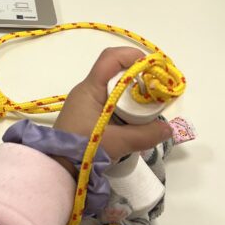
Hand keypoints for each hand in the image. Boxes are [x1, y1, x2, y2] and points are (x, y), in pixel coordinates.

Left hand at [54, 47, 172, 161]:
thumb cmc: (82, 149)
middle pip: (116, 74)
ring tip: (149, 112)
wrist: (56, 168)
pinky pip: (110, 104)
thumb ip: (145, 135)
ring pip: (114, 90)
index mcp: (90, 89)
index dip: (133, 56)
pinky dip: (125, 109)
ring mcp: (85, 104)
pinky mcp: (87, 117)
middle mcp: (87, 91)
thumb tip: (168, 128)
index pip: (110, 59)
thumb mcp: (117, 143)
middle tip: (157, 95)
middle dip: (139, 80)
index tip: (153, 68)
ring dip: (133, 97)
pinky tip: (135, 123)